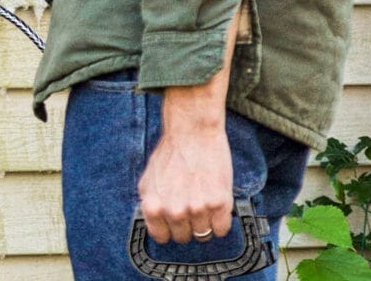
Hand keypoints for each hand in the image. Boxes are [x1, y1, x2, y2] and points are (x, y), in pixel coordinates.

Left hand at [138, 118, 232, 244]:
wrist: (192, 133)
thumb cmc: (170, 153)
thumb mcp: (148, 180)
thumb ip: (150, 204)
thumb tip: (156, 222)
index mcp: (153, 207)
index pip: (162, 237)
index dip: (169, 229)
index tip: (175, 223)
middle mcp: (174, 212)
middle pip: (185, 237)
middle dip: (188, 225)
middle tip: (192, 207)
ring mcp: (198, 210)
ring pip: (204, 234)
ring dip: (205, 222)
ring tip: (204, 201)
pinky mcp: (219, 204)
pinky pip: (222, 229)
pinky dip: (221, 221)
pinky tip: (216, 205)